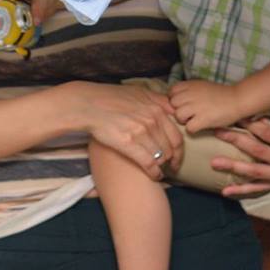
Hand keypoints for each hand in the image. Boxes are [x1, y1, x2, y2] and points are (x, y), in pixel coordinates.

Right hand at [67, 83, 182, 180]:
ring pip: (160, 156)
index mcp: (157, 109)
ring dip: (162, 167)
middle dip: (171, 161)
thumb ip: (158, 100)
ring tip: (159, 171)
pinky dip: (154, 173)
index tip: (177, 157)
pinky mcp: (129, 144)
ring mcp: (141, 132)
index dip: (179, 150)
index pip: (177, 135)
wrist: (90, 104)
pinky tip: (154, 176)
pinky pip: (149, 163)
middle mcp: (152, 120)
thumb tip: (173, 109)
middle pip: (170, 148)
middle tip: (170, 167)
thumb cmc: (112, 97)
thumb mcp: (139, 92)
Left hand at [168, 80, 245, 134]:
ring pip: (178, 116)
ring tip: (193, 120)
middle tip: (188, 114)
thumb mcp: (202, 86)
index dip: (175, 99)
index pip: (171, 92)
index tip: (182, 104)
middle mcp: (191, 94)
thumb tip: (174, 99)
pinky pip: (189, 128)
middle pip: (173, 104)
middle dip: (178, 110)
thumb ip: (188, 91)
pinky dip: (193, 129)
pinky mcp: (203, 119)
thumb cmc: (220, 94)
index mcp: (191, 85)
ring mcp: (197, 107)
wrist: (238, 99)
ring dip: (184, 121)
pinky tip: (200, 126)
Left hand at [210, 119, 269, 197]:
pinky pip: (259, 189)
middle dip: (235, 140)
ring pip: (255, 172)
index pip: (268, 133)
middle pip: (257, 151)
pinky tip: (226, 191)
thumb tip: (257, 118)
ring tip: (214, 163)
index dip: (250, 124)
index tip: (235, 116)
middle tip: (217, 132)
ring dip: (233, 167)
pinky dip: (242, 191)